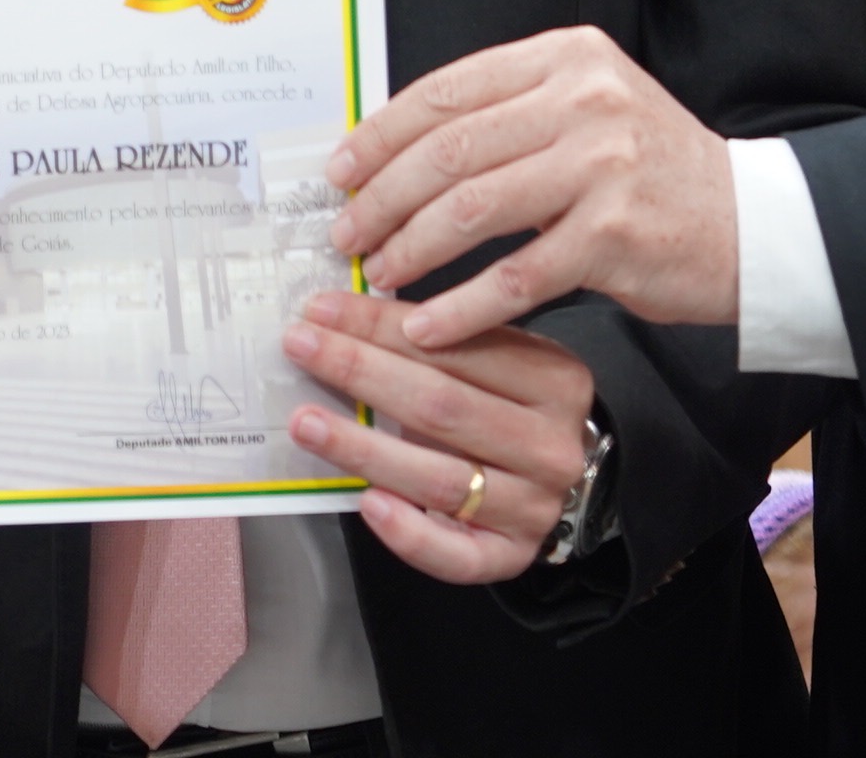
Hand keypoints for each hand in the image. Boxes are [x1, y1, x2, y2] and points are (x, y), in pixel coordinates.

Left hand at [282, 289, 594, 582]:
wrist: (564, 478)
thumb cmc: (514, 409)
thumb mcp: (499, 361)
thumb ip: (441, 341)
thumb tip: (343, 319)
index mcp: (555, 380)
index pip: (456, 346)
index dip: (382, 326)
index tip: (321, 310)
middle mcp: (550, 445)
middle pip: (443, 406)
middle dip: (362, 372)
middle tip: (301, 348)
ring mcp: (534, 506)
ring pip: (439, 479)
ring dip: (363, 448)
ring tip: (306, 423)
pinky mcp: (511, 556)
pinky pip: (454, 554)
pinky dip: (407, 533)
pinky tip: (366, 502)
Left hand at [324, 26, 737, 347]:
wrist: (748, 224)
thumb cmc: (650, 173)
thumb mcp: (585, 110)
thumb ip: (506, 114)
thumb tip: (394, 148)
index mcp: (566, 58)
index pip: (448, 89)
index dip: (381, 133)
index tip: (340, 172)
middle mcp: (585, 100)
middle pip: (449, 149)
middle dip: (382, 197)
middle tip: (346, 234)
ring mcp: (602, 165)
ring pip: (472, 209)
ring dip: (411, 249)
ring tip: (379, 276)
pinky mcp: (615, 234)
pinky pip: (515, 276)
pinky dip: (461, 306)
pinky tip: (427, 326)